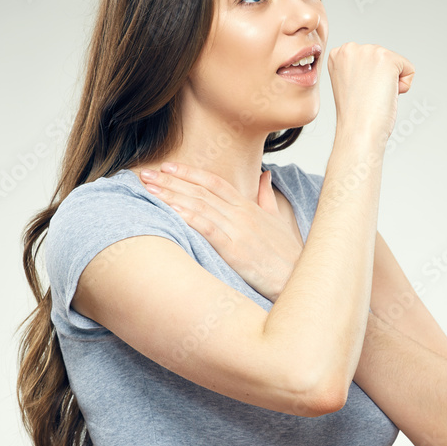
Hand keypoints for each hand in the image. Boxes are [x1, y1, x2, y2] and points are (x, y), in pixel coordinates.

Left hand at [138, 162, 303, 301]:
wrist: (302, 278)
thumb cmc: (289, 256)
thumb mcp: (279, 222)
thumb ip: (267, 197)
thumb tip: (265, 176)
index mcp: (249, 207)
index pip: (214, 182)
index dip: (189, 173)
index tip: (167, 167)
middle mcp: (241, 214)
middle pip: (200, 191)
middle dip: (170, 180)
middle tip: (145, 174)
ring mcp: (238, 230)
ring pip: (199, 205)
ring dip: (171, 195)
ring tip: (148, 188)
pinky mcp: (235, 249)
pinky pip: (207, 227)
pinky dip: (187, 216)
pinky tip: (169, 210)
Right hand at [327, 42, 414, 141]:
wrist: (357, 132)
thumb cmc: (354, 117)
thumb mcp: (350, 84)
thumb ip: (360, 70)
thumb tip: (376, 68)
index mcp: (338, 54)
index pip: (368, 59)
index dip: (368, 81)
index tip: (357, 94)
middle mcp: (351, 48)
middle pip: (383, 59)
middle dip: (380, 80)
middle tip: (366, 98)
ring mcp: (369, 51)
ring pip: (396, 64)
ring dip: (390, 84)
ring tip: (374, 97)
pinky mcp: (387, 58)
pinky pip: (409, 70)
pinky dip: (404, 86)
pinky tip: (386, 96)